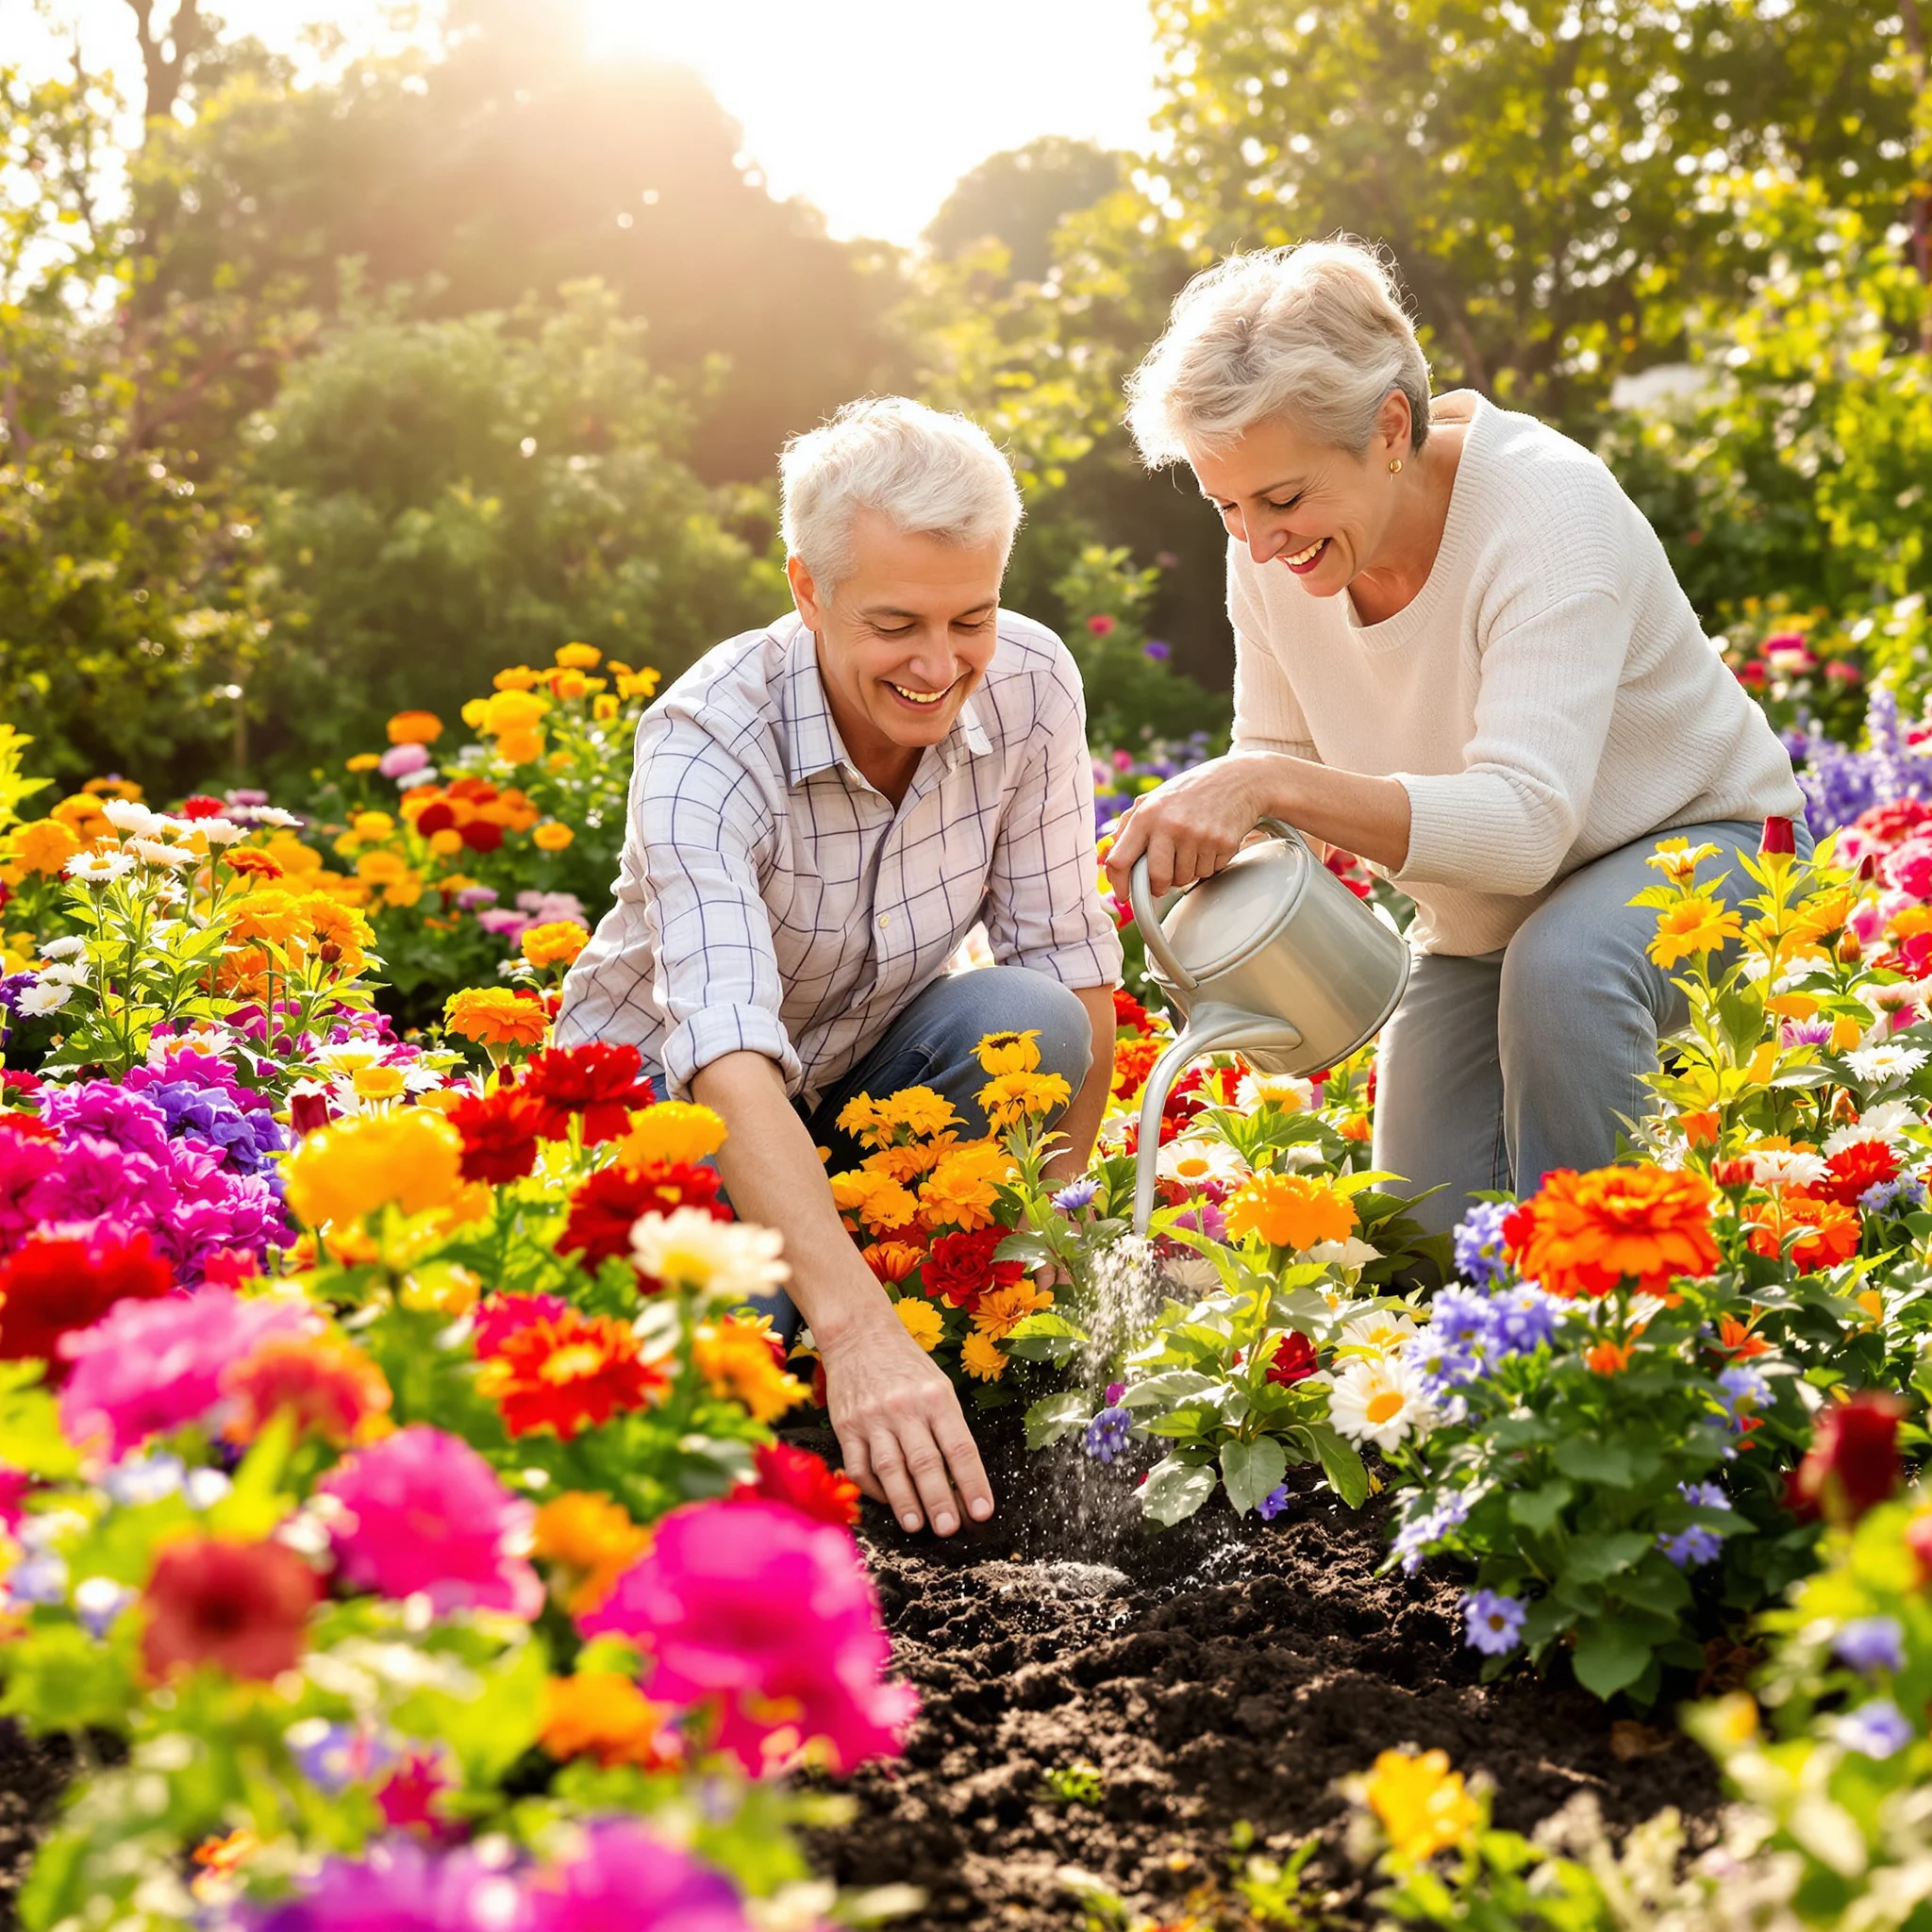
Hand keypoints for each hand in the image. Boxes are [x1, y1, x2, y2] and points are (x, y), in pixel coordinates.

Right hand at [819, 1314, 993, 1536]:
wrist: (859, 1334)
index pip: (959, 1447)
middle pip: (925, 1462)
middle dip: (939, 1500)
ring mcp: (872, 1418)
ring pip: (890, 1468)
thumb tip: (959, 1478)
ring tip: (916, 1525)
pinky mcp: (845, 1426)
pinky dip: (872, 1489)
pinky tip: (886, 1502)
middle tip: (949, 1528)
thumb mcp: (937, 1385)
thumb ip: (947, 1426)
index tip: (982, 1511)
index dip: (973, 1482)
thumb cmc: (906, 1363)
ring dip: (904, 1501)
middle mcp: (904, 1408)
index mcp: (935, 1397)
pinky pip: (859, 1466)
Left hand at [1105, 753, 1273, 899]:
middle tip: (1163, 879)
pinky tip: (1208, 844)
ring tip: (1191, 848)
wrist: (1237, 779)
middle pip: (1156, 879)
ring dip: (1185, 873)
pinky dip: (1206, 865)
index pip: (1120, 860)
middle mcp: (1170, 825)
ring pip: (1184, 880)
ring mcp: (1198, 835)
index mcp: (1146, 814)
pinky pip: (1207, 873)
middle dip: (1158, 886)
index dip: (1119, 884)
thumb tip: (1107, 860)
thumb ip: (1127, 827)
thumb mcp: (1153, 800)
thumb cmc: (1189, 792)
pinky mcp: (1221, 843)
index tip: (1123, 895)